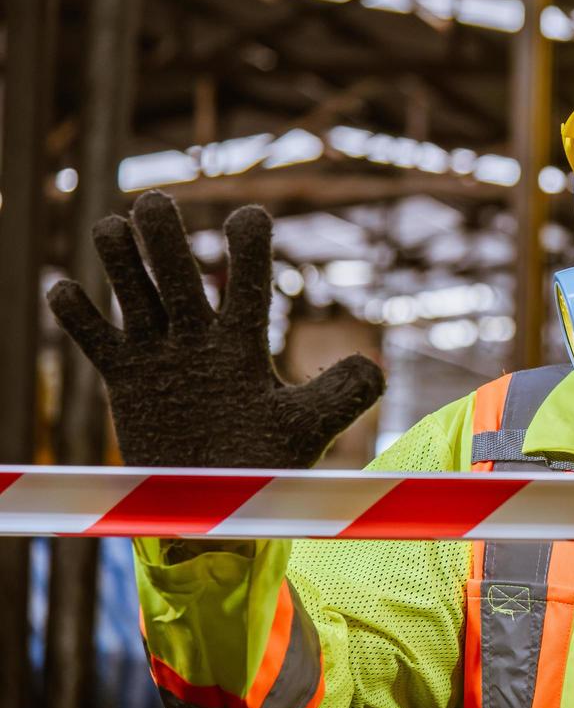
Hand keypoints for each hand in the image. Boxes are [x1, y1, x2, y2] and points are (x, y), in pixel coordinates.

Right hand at [47, 191, 382, 467]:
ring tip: (111, 227)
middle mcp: (200, 337)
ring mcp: (160, 356)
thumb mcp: (310, 428)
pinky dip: (78, 317)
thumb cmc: (267, 462)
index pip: (248, 282)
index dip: (249, 248)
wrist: (220, 507)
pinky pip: (96, 342)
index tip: (248, 217)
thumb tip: (374, 367)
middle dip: (166, 239)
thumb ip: (343, 397)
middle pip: (180, 277)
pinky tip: (65, 292)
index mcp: (245, 341)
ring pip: (136, 295)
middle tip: (154, 200)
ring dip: (122, 261)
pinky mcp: (126, 380)